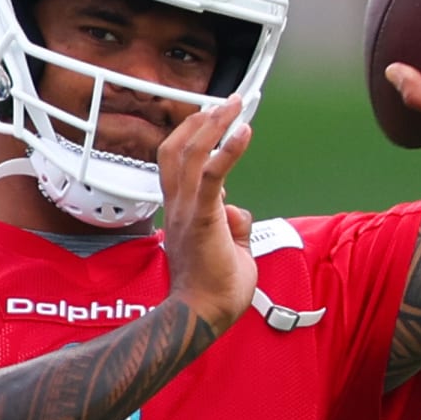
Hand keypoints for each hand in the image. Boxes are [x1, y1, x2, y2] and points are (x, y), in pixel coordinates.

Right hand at [159, 95, 256, 334]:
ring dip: (213, 125)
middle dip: (200, 122)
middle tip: (225, 103)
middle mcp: (178, 207)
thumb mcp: (230, 252)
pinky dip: (228, 150)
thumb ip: (233, 228)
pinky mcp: (203, 219)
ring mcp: (187, 212)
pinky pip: (213, 176)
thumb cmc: (214, 293)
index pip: (177, 166)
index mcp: (181, 214)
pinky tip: (244, 132)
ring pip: (191, 155)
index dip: (192, 139)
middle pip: (176, 150)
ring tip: (234, 105)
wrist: (201, 316)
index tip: (212, 121)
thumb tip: (238, 211)